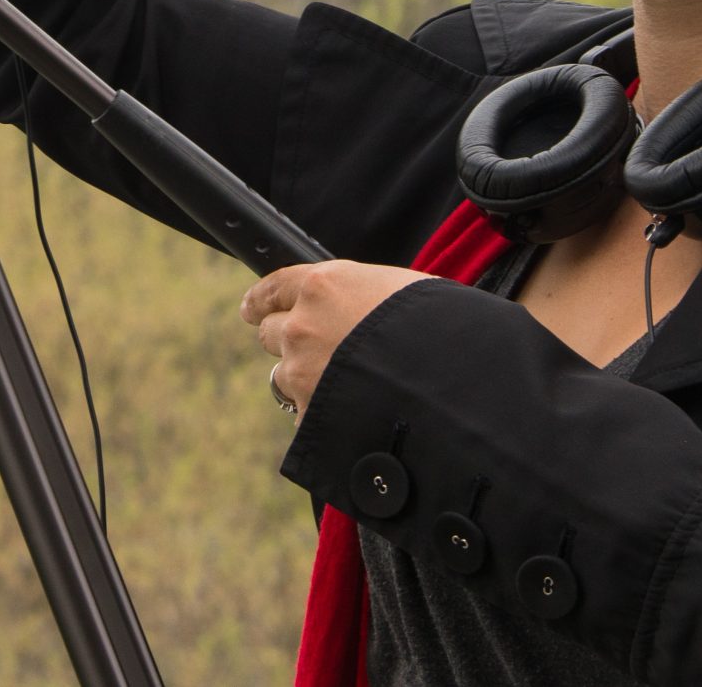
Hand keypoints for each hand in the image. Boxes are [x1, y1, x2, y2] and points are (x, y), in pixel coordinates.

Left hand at [241, 261, 431, 416]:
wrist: (449, 391)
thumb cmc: (439, 331)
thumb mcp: (398, 294)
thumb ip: (360, 298)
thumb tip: (356, 310)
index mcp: (324, 286)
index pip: (274, 287)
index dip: (262, 300)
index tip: (252, 309)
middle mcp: (302, 326)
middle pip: (270, 332)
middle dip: (287, 341)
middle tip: (313, 350)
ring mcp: (301, 373)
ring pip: (284, 376)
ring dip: (305, 381)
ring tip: (346, 388)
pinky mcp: (309, 416)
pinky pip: (305, 415)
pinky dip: (322, 416)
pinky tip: (354, 416)